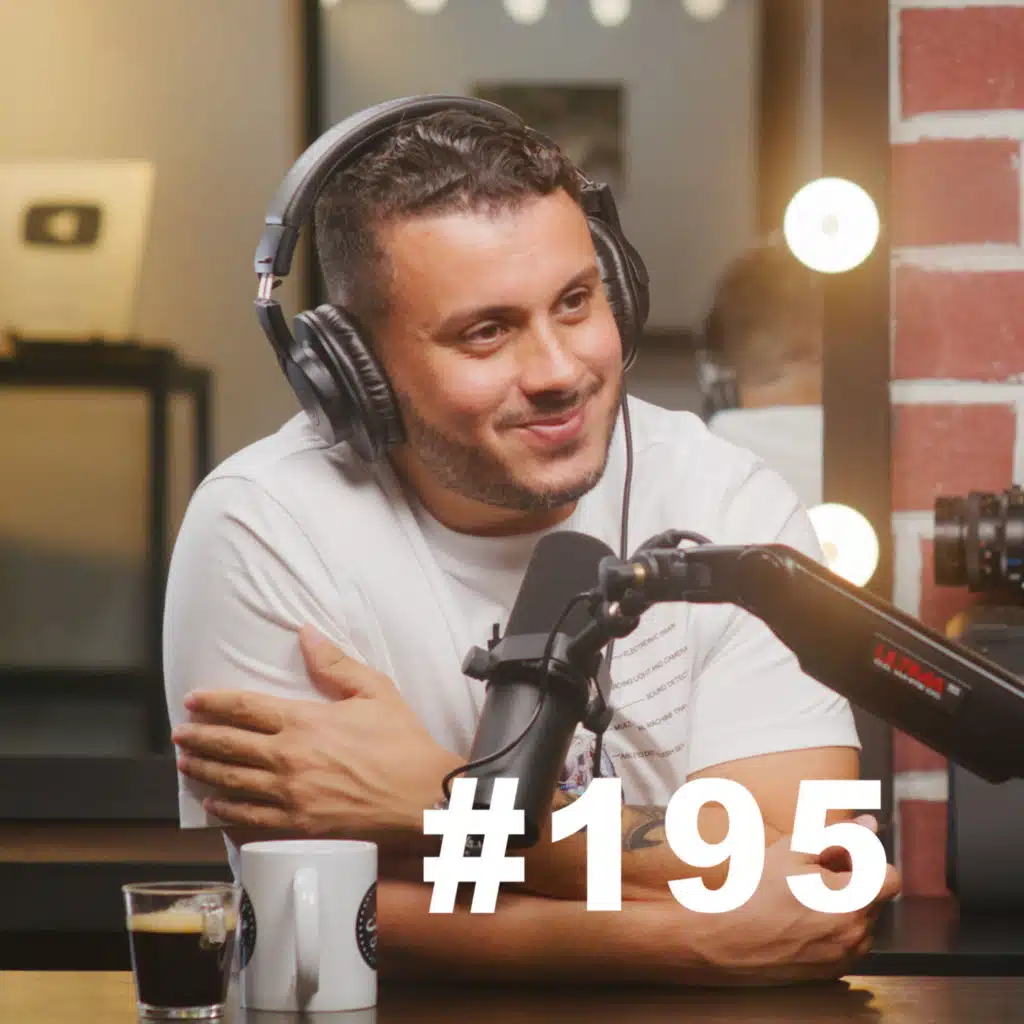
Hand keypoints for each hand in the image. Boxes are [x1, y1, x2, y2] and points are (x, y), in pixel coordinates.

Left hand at [172, 626, 460, 838]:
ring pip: (231, 782)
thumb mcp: (374, 690)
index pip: (245, 708)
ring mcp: (289, 796)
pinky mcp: (297, 825)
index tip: (193, 700)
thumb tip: (306, 632)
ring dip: (204, 771)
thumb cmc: (402, 742)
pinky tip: (215, 806)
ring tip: (186, 765)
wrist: (422, 796)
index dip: (214, 702)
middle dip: (198, 738)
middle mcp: (288, 758)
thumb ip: (334, 663)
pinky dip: (226, 811)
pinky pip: (249, 818)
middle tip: (180, 734)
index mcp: (304, 721)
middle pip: (229, 746)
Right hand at [682, 815, 900, 984]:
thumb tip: (868, 824)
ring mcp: (846, 955)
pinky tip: (802, 918)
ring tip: (805, 896)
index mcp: (852, 899)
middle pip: (875, 897)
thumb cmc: (756, 891)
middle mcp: (857, 932)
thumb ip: (838, 834)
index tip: (842, 857)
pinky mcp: (834, 971)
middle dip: (853, 880)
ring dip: (845, 905)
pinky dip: (835, 928)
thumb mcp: (793, 849)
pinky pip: (849, 943)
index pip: (890, 876)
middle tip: (813, 871)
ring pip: (863, 920)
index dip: (867, 862)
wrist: (727, 938)